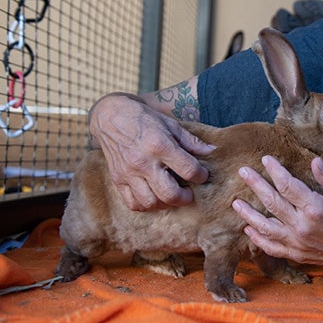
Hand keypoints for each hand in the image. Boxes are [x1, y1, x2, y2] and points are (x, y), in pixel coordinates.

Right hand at [89, 93, 214, 210]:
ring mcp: (128, 173)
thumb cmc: (144, 119)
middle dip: (185, 198)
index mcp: (159, 145)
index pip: (188, 170)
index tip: (202, 175)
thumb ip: (191, 141)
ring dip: (166, 203)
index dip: (201, 175)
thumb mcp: (171, 124)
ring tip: (172, 195)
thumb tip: (212, 151)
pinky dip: (146, 206)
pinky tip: (154, 197)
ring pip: (151, 202)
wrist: (110, 117)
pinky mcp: (117, 179)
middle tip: (189, 193)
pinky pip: (133, 204)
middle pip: (170, 194)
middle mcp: (143, 161)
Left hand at [233, 155, 322, 275]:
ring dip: (248, 214)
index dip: (275, 171)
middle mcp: (303, 226)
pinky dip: (258, 239)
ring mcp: (297, 242)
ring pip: (265, 227)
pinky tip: (248, 229)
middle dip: (255, 185)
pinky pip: (271, 247)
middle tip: (243, 172)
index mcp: (316, 208)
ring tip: (235, 202)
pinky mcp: (296, 254)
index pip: (288, 185)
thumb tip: (314, 161)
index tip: (266, 159)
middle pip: (272, 202)